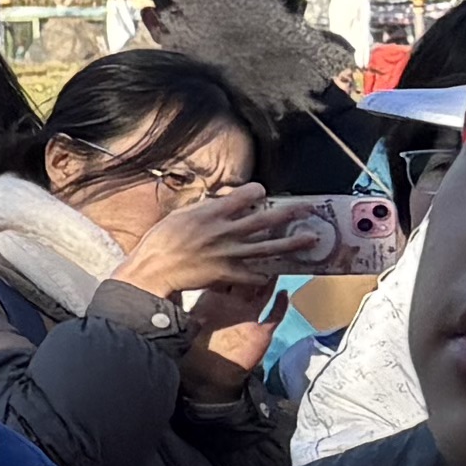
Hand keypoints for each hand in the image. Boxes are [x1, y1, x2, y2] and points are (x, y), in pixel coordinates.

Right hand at [112, 188, 314, 315]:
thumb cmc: (159, 242)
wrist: (153, 271)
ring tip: (312, 239)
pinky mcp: (228, 273)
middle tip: (308, 209)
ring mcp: (229, 254)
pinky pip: (254, 274)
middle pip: (265, 220)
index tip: (262, 192)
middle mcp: (225, 232)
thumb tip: (220, 201)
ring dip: (293, 243)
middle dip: (289, 213)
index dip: (257, 192)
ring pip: (269, 247)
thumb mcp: (178, 216)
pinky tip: (273, 271)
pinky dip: (264, 273)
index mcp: (211, 214)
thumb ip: (203, 208)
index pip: (244, 196)